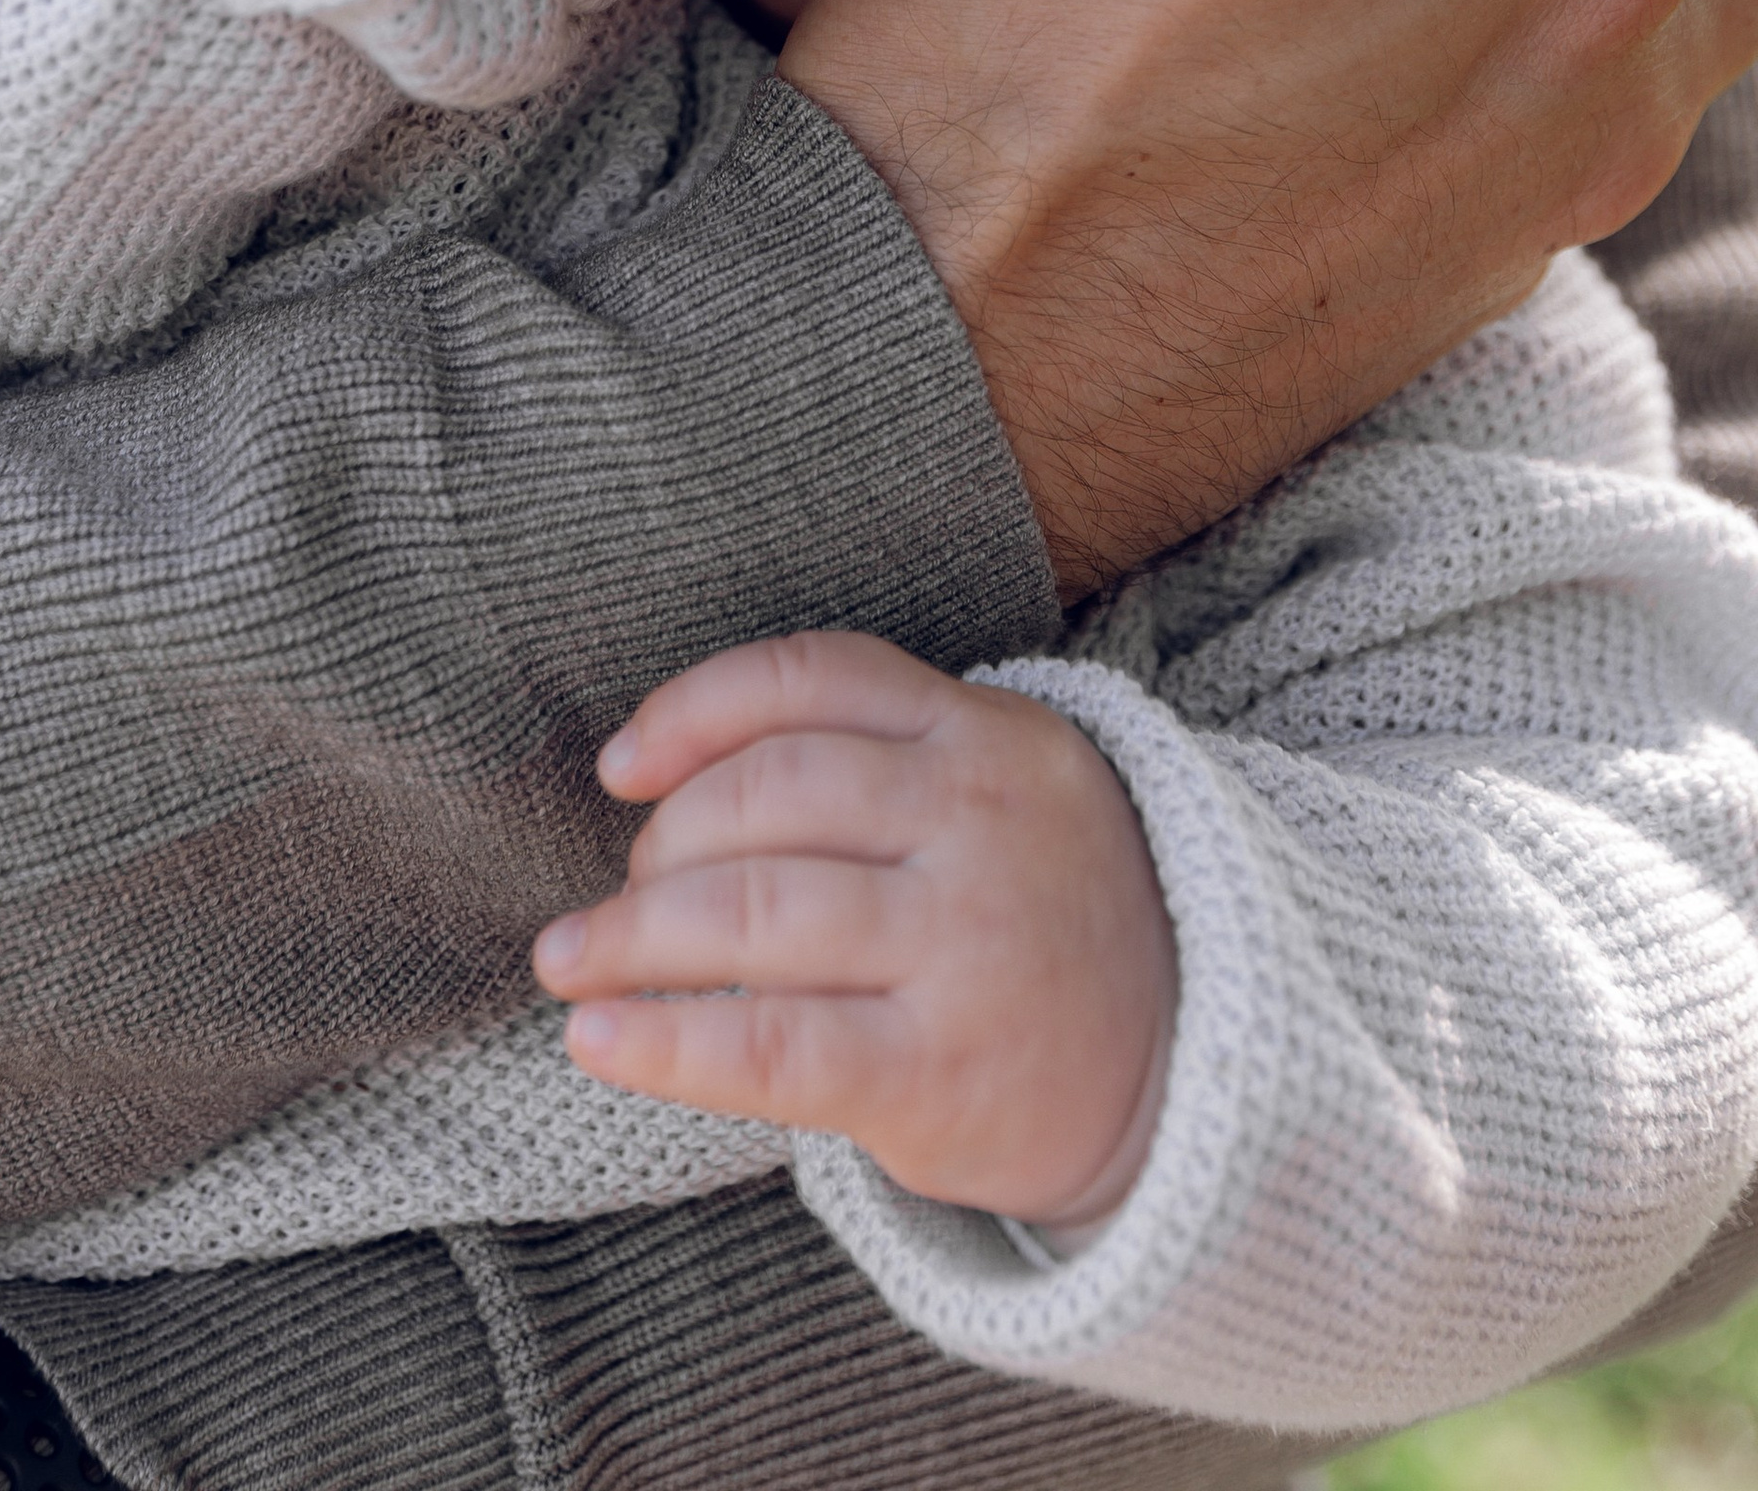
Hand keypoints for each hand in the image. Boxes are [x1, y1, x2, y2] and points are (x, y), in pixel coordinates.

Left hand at [533, 632, 1175, 1230]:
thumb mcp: (999, 792)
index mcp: (990, 737)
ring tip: (570, 960)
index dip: (694, 710)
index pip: (813, 679)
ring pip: (751, 914)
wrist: (1187, 1079)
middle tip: (622, 893)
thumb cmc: (1041, 921)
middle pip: (769, 793)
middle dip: (662, 840)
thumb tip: (655, 772)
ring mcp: (965, 948)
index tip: (620, 764)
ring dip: (630, 935)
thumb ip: (874, 759)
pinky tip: (596, 1039)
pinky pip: (768, 1048)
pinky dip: (661, 1041)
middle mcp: (981, 826)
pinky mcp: (939, 1074)